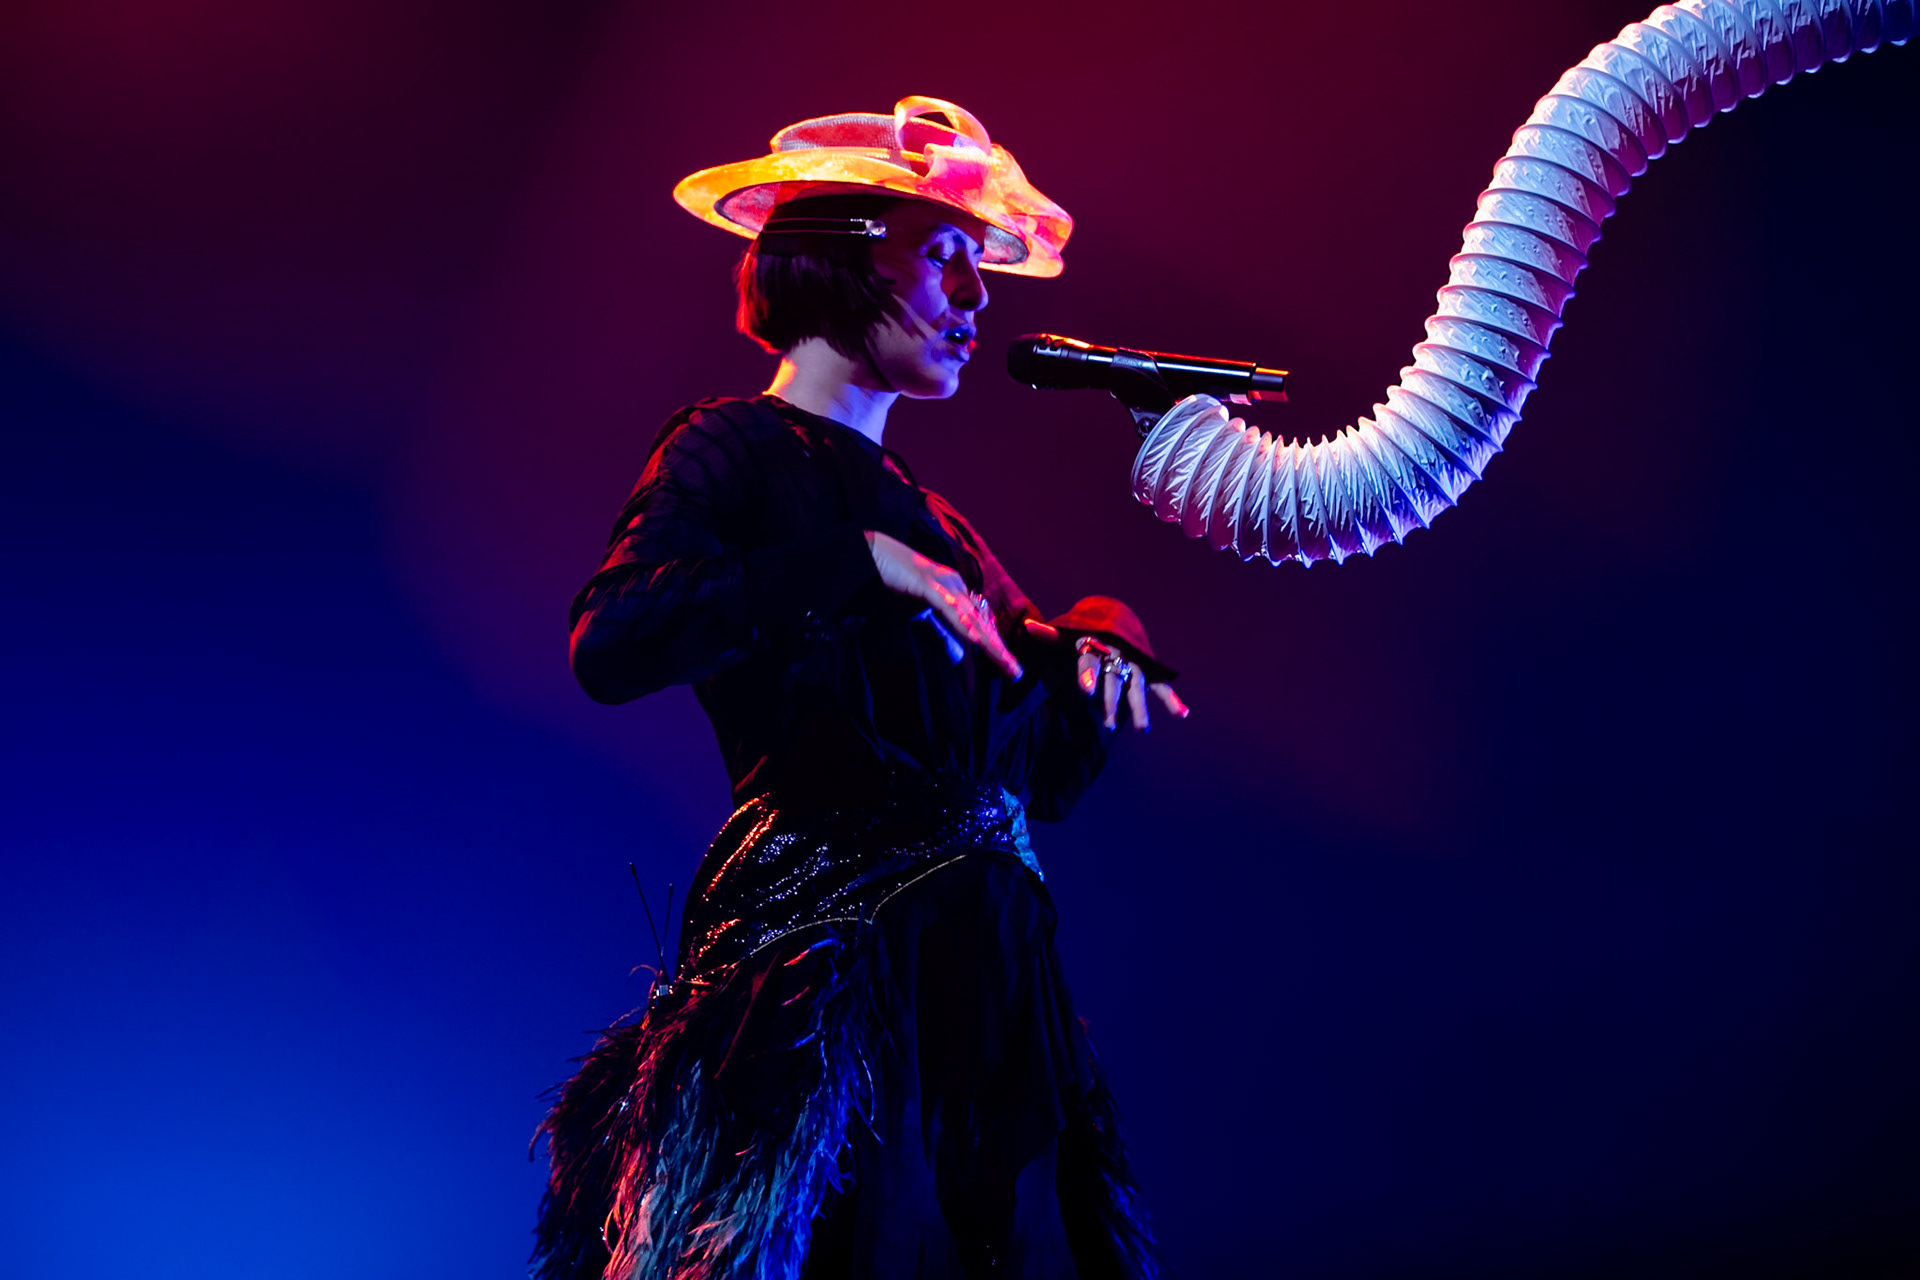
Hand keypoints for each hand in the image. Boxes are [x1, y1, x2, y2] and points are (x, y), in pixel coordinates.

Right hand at [866, 530, 1022, 679]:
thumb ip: (940, 634)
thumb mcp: (921, 614)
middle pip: (982, 623)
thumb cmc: (897, 583)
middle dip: (999, 649)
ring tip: (1004, 662)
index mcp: (956, 592)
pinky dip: (962, 624)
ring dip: (988, 642)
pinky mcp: (927, 585)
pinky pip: (948, 608)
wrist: (874, 554)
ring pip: (971, 618)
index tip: (1008, 668)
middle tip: (1015, 673)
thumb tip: (959, 657)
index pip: (980, 623)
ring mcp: (943, 585)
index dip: (994, 645)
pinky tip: (975, 639)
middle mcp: (955, 587)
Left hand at [1024, 620, 1189, 731]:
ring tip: (1142, 730)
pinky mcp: (1146, 668)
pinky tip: (1182, 714)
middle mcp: (1116, 652)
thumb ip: (1050, 635)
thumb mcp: (1066, 633)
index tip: (1086, 691)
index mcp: (1094, 643)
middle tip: (1109, 724)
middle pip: (1114, 679)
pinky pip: (1159, 684)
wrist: (1112, 612)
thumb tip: (1028, 627)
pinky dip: (1171, 698)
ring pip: (1136, 685)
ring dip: (1139, 707)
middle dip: (1112, 700)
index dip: (1088, 675)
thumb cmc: (1083, 629)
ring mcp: (1134, 661)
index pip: (1090, 660)